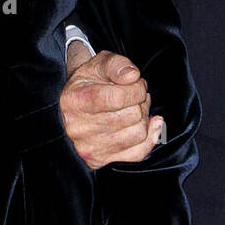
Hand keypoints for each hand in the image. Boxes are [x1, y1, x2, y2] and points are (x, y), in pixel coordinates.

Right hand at [60, 47, 163, 168]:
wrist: (76, 103)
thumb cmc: (89, 81)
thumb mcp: (99, 63)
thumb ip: (117, 64)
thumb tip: (133, 76)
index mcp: (75, 101)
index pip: (117, 98)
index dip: (136, 89)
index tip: (136, 82)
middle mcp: (78, 128)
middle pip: (131, 116)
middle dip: (140, 101)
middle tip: (135, 94)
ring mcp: (89, 147)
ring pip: (138, 133)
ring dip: (143, 117)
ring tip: (135, 107)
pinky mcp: (100, 161)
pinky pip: (137, 153)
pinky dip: (149, 137)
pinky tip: (149, 124)